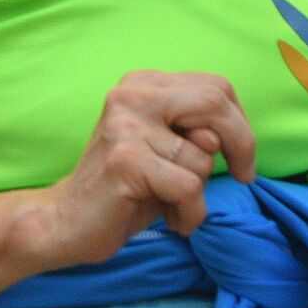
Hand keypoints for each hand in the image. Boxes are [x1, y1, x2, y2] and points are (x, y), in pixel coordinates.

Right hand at [16, 71, 257, 270]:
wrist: (65, 221)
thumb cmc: (126, 189)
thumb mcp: (168, 151)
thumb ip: (197, 134)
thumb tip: (221, 139)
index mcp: (141, 85)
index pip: (215, 87)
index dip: (240, 123)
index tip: (239, 156)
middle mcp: (131, 96)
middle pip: (214, 103)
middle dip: (241, 144)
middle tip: (242, 176)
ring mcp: (125, 126)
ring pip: (203, 157)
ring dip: (200, 194)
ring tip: (174, 206)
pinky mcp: (125, 160)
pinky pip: (189, 186)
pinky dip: (190, 213)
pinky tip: (173, 221)